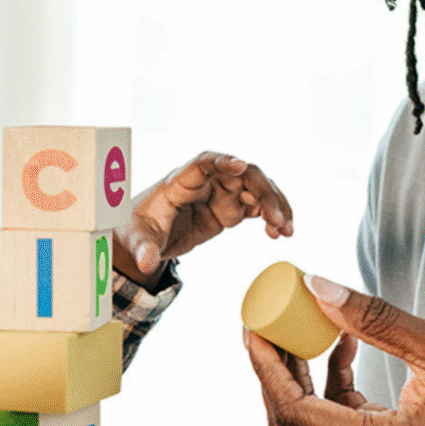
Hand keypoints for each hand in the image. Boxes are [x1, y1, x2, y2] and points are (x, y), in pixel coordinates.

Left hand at [115, 150, 293, 283]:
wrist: (145, 236)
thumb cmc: (138, 229)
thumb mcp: (138, 240)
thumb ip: (144, 251)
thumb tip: (146, 264)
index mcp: (180, 182)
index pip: (203, 162)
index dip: (223, 161)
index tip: (241, 165)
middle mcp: (205, 182)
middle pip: (241, 173)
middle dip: (263, 191)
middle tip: (278, 219)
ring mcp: (219, 193)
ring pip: (255, 188)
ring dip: (274, 204)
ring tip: (286, 230)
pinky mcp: (228, 208)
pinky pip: (256, 206)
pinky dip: (271, 217)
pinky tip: (279, 234)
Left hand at [241, 278, 424, 425]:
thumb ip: (373, 319)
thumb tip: (316, 287)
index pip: (291, 411)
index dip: (264, 366)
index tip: (252, 321)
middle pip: (288, 423)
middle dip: (272, 369)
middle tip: (265, 319)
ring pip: (308, 425)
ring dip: (298, 375)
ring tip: (300, 322)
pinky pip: (335, 424)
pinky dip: (328, 386)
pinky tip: (343, 345)